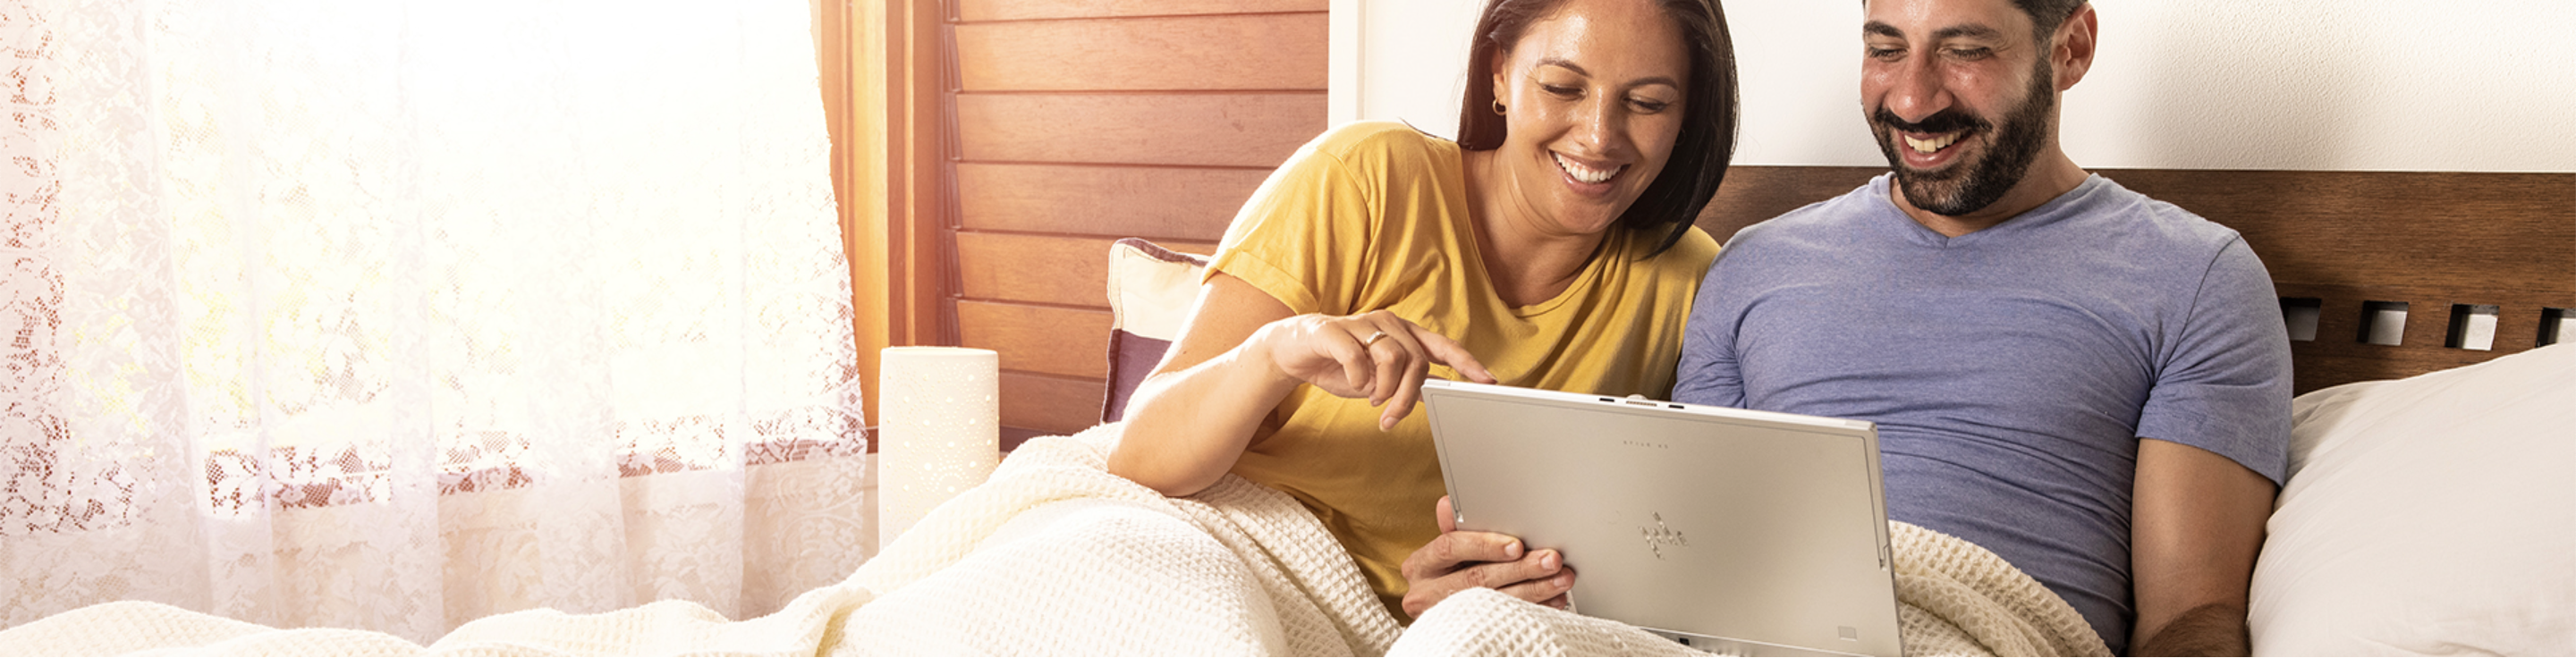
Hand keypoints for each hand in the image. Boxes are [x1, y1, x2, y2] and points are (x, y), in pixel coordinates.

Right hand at [1252, 312, 1496, 429]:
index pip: (1442, 346)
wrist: (1291, 352)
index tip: (1487, 381)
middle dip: (1408, 395)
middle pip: (1417, 360)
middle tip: (1391, 417)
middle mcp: (1386, 323)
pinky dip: (1359, 378)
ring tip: (1371, 401)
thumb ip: (1405, 384)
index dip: (1466, 363)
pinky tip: (1352, 385)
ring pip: (1393, 357)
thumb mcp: (1378, 381)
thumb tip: (1437, 395)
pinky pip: (1357, 357)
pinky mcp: (1333, 330)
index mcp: (1402, 333)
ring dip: (1385, 389)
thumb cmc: (1339, 364)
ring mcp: (1360, 324)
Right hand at [1399, 495, 1573, 616]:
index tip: (1517, 545)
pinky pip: (1506, 620)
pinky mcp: (1468, 632)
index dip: (1484, 544)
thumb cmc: (1443, 577)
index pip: (1450, 547)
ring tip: (1561, 579)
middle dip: (1520, 568)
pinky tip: (1553, 599)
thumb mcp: (1443, 554)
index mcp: (1421, 566)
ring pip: (1495, 602)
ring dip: (1535, 589)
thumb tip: (1448, 503)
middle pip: (1477, 578)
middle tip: (1552, 559)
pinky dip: (1534, 609)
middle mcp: (1426, 593)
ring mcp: (1446, 617)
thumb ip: (1452, 530)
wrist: (1434, 618)